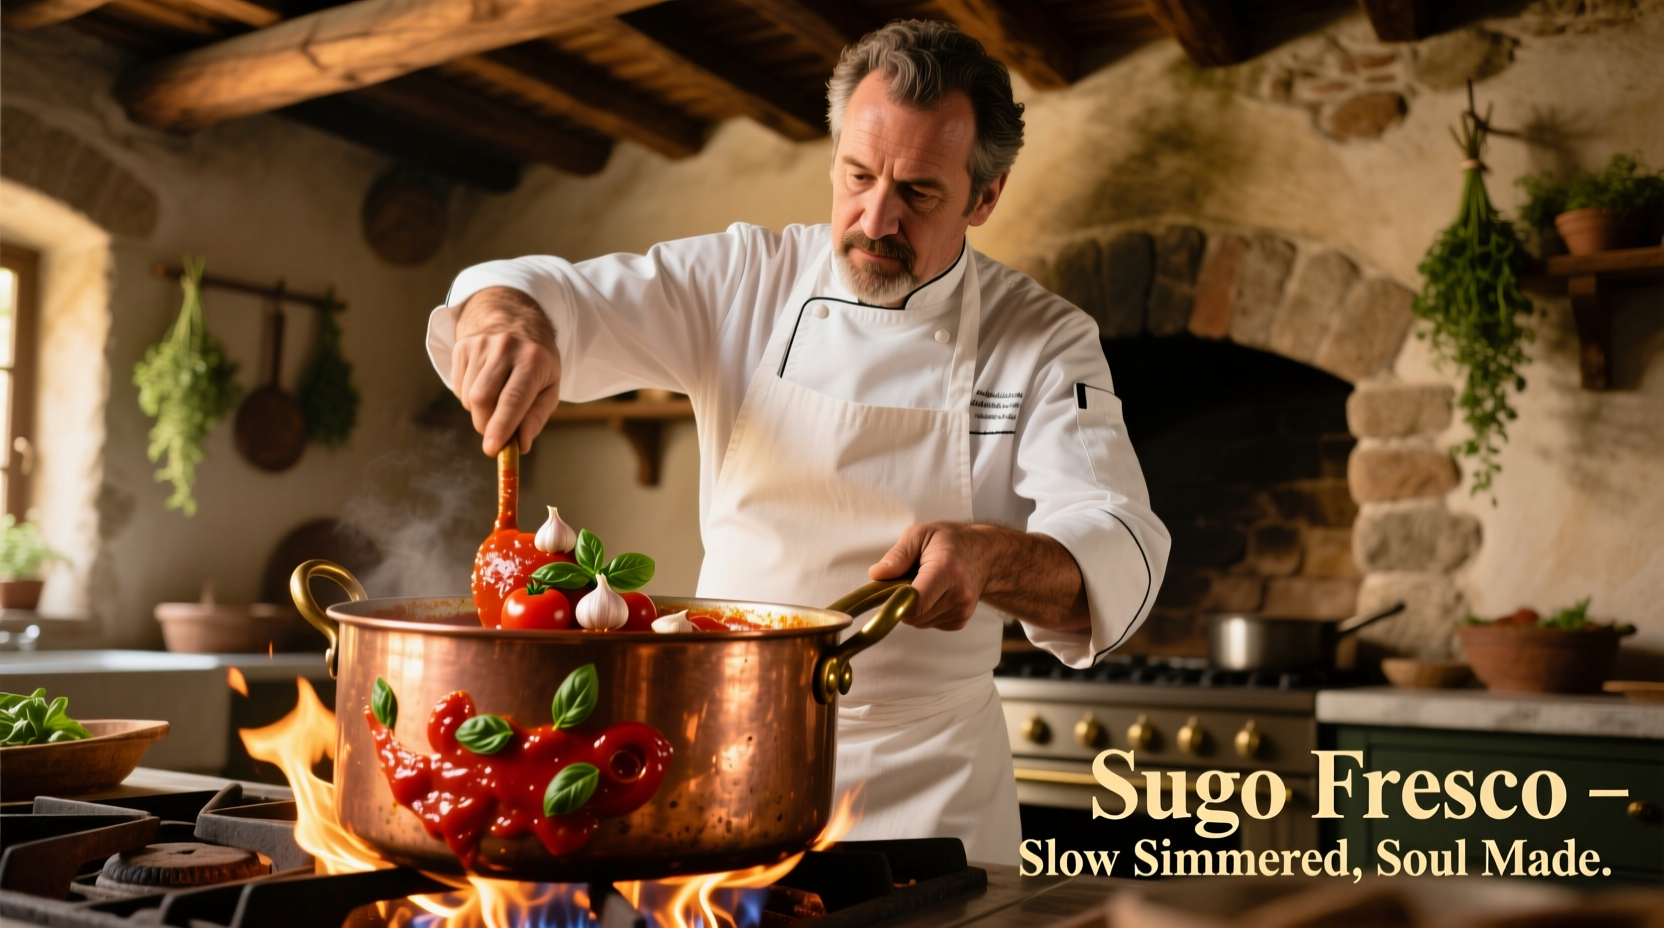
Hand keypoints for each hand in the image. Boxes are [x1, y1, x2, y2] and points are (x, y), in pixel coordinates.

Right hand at [452, 287, 561, 454]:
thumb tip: (521, 445)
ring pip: (469, 397)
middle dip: (486, 425)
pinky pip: (459, 387)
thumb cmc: (537, 362)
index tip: (492, 450)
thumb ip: (536, 417)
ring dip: (479, 411)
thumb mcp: (550, 386)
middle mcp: (505, 348)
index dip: (501, 427)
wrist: (515, 319)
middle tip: (496, 433)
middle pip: (483, 399)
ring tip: (496, 399)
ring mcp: (480, 344)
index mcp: (533, 360)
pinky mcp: (462, 346)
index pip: (512, 399)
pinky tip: (485, 384)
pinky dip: (469, 398)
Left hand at [868, 522, 992, 630]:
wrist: (986, 553)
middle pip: (914, 615)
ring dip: (914, 607)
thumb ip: (897, 556)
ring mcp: (962, 611)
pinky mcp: (960, 621)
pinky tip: (934, 593)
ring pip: (919, 622)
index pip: (916, 603)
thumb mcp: (920, 534)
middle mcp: (959, 594)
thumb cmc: (951, 541)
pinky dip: (925, 611)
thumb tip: (877, 575)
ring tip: (924, 584)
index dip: (896, 602)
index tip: (890, 591)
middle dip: (903, 601)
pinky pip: (929, 623)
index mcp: (947, 570)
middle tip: (908, 580)